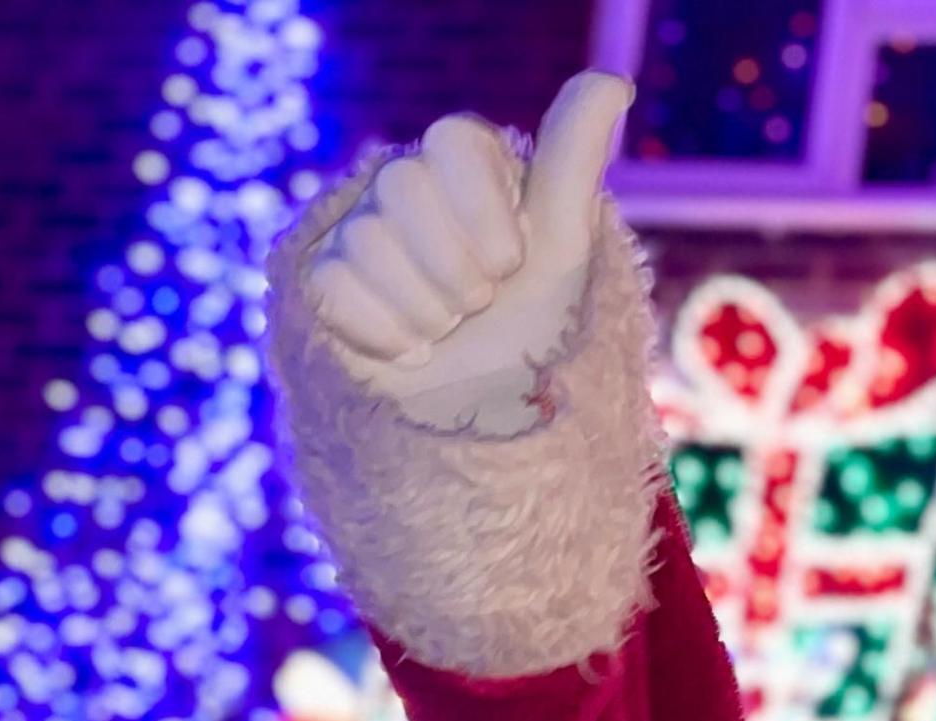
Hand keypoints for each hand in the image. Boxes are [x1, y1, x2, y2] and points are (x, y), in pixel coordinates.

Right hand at [308, 70, 631, 431]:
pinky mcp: (322, 285)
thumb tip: (613, 80)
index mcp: (462, 169)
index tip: (510, 262)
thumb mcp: (565, 246)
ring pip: (367, 240)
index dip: (485, 212)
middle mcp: (406, 191)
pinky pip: (333, 284)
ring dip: (424, 308)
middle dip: (456, 269)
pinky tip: (408, 352)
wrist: (497, 426)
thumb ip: (573, 160)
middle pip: (403, 187)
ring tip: (446, 333)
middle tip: (478, 306)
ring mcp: (358, 237)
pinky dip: (383, 332)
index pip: (453, 139)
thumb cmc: (538, 335)